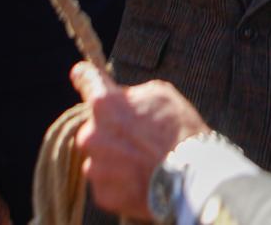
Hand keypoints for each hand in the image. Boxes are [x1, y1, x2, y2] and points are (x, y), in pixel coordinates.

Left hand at [71, 63, 210, 219]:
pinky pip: (106, 183)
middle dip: (111, 130)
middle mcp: (91, 135)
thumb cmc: (179, 131)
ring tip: (144, 162)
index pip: (86, 81)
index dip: (84, 76)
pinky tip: (142, 179)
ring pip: (100, 158)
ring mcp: (95, 167)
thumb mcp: (161, 95)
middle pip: (94, 128)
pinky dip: (120, 182)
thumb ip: (132, 94)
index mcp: (104, 104)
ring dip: (115, 158)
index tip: (79, 75)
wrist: (191, 178)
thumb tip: (122, 99)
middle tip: (139, 137)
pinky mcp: (102, 194)